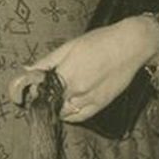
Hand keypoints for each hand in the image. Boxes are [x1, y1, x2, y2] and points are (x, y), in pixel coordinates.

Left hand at [24, 16, 158, 122]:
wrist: (130, 45)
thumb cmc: (100, 41)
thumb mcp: (69, 46)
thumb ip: (47, 61)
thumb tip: (27, 70)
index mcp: (67, 75)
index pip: (40, 91)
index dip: (32, 90)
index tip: (28, 88)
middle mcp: (77, 92)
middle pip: (50, 104)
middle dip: (43, 98)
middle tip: (42, 89)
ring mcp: (90, 101)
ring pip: (63, 113)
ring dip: (55, 107)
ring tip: (56, 94)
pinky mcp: (101, 105)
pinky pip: (79, 117)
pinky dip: (69, 114)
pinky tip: (66, 104)